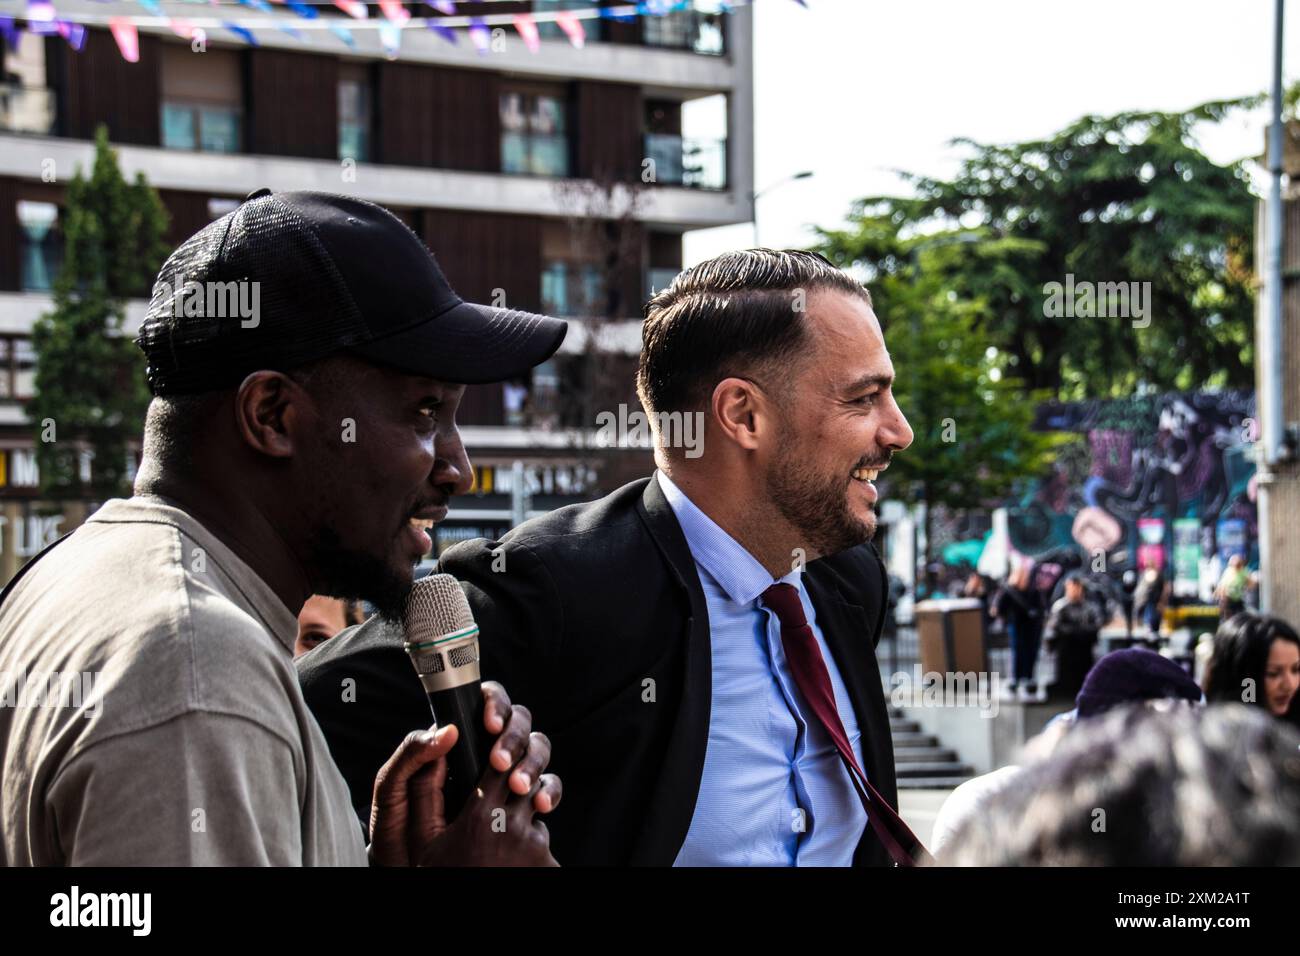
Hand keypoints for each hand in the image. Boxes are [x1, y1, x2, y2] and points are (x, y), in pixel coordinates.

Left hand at [368, 681, 560, 865]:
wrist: (415, 869)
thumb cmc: (397, 830)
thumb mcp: (393, 791)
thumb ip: (411, 755)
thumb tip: (446, 730)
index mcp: (456, 740)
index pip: (485, 704)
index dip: (495, 705)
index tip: (490, 724)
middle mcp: (487, 751)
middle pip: (518, 722)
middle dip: (514, 738)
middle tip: (499, 763)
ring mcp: (509, 774)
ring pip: (537, 748)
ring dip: (533, 763)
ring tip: (520, 788)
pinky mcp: (526, 801)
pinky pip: (549, 785)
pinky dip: (550, 790)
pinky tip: (540, 805)